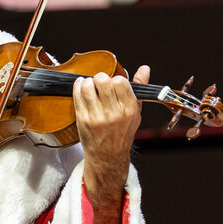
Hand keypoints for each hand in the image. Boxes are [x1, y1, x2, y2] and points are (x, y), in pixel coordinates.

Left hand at [74, 64, 149, 200]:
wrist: (108, 155)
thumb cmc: (123, 130)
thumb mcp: (136, 111)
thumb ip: (140, 88)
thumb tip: (145, 68)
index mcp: (129, 109)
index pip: (120, 81)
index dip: (115, 79)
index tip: (114, 84)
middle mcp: (113, 114)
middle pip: (103, 81)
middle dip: (100, 77)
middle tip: (100, 82)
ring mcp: (96, 117)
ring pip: (88, 86)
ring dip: (88, 82)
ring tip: (91, 85)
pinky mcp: (82, 120)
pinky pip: (77, 96)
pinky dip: (78, 86)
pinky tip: (82, 86)